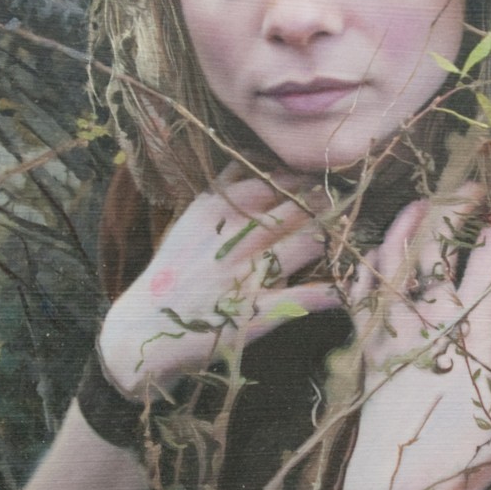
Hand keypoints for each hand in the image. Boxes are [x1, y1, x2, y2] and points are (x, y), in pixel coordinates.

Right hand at [98, 165, 342, 396]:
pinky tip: (348, 285)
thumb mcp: (190, 221)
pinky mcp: (254, 314)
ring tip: (344, 234)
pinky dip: (330, 291)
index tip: (319, 180)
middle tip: (344, 202)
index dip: (302, 179)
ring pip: (306, 243)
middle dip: (326, 202)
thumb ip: (224, 189)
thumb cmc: (173, 273)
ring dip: (332, 237)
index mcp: (214, 210)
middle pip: (295, 207)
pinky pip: (302, 298)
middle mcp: (230, 239)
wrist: (142, 329)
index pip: (271, 180)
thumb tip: (264, 161)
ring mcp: (244, 276)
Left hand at [334, 185, 490, 489]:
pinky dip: (368, 263)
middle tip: (477, 192)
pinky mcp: (363, 346)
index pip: (490, 260)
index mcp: (468, 337)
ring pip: (394, 258)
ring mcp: (388, 330)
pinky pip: (360, 292)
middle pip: (437, 244)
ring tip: (429, 200)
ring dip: (411, 222)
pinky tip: (379, 247)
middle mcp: (425, 323)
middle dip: (457, 207)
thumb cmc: (458, 459)